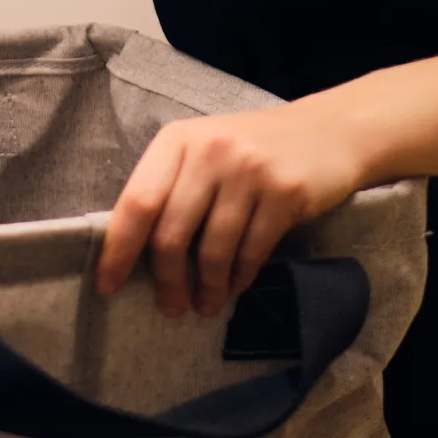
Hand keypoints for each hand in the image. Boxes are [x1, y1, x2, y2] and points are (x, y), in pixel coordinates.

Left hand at [92, 100, 370, 318]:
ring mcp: (250, 171)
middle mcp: (210, 151)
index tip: (107, 285)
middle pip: (171, 234)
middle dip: (167, 281)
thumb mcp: (204, 153)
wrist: (329, 130)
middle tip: (170, 307)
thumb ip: (172, 189)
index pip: (137, 201)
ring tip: (205, 304)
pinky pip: (252, 251)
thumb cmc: (252, 149)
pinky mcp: (286, 192)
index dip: (118, 250)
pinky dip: (239, 278)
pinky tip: (234, 286)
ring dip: (206, 288)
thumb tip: (135, 253)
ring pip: (213, 250)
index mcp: (178, 140)